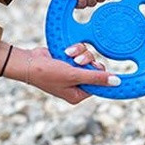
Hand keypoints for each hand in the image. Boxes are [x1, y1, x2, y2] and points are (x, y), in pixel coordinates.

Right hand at [0, 42, 120, 103]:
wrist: (28, 62)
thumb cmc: (47, 74)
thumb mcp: (74, 76)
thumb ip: (96, 78)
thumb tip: (117, 82)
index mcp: (79, 94)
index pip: (100, 85)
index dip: (103, 76)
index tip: (110, 70)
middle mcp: (77, 84)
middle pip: (96, 70)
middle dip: (89, 62)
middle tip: (79, 61)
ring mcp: (73, 72)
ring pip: (89, 59)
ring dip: (82, 54)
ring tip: (70, 55)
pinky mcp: (70, 60)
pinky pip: (81, 52)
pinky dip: (76, 49)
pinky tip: (67, 50)